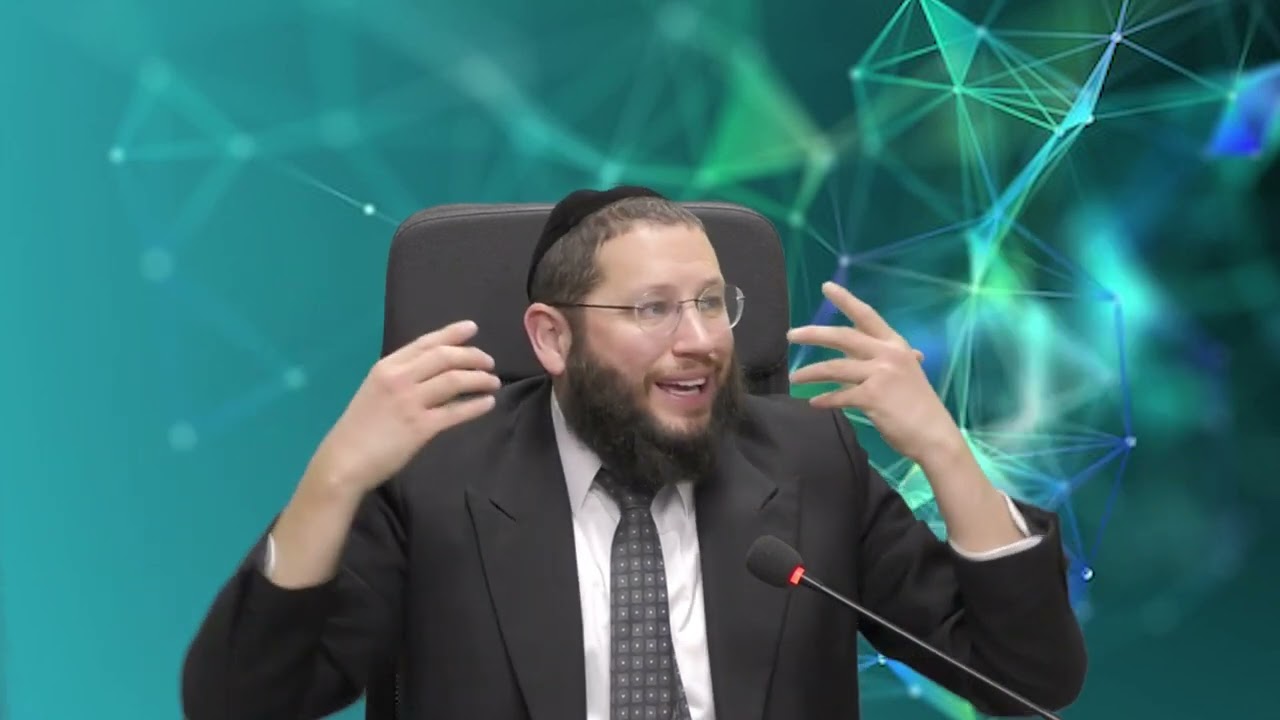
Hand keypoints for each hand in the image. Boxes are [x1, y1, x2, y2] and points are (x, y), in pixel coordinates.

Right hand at [309, 319, 500, 495]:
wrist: (344, 461)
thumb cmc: (359, 428)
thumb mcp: (376, 391)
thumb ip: (402, 378)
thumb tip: (436, 373)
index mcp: (387, 367)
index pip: (425, 342)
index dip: (452, 333)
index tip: (472, 328)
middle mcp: (400, 378)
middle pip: (445, 357)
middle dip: (473, 356)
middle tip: (489, 363)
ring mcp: (410, 402)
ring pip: (455, 380)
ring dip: (479, 379)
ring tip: (493, 382)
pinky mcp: (421, 427)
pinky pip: (456, 411)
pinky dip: (476, 405)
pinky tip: (487, 403)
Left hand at [787, 282, 960, 463]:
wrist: (934, 435)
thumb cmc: (918, 406)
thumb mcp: (905, 373)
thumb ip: (885, 360)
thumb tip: (870, 353)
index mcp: (895, 345)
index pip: (866, 316)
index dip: (846, 300)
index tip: (826, 287)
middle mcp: (888, 354)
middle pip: (843, 336)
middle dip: (813, 334)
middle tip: (791, 335)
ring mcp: (880, 374)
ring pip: (834, 368)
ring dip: (810, 372)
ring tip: (794, 378)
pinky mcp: (872, 397)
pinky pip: (839, 396)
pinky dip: (824, 399)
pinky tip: (814, 402)